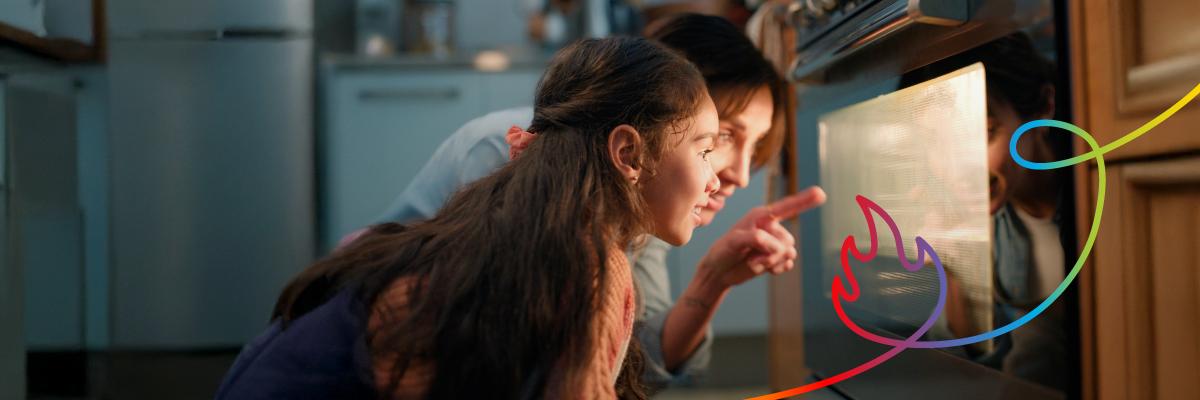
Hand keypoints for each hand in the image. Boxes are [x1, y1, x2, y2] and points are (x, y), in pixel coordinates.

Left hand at [696, 186, 825, 288]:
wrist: (720, 272)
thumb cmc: (723, 252)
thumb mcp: (734, 242)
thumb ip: (755, 238)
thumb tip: (775, 245)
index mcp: (761, 216)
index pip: (786, 207)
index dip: (804, 200)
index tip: (820, 193)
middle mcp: (770, 227)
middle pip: (787, 240)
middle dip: (770, 252)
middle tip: (749, 257)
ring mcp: (774, 242)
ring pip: (789, 252)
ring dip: (771, 261)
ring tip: (752, 262)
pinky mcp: (776, 257)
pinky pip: (788, 263)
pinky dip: (777, 268)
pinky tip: (764, 269)